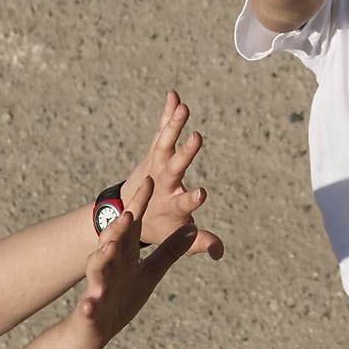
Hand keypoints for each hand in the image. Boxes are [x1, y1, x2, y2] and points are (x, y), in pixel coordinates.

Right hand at [70, 178, 198, 348]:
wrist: (91, 330)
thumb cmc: (121, 298)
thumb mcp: (151, 272)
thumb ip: (170, 251)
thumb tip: (193, 227)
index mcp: (123, 254)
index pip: (131, 226)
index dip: (139, 204)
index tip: (149, 181)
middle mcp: (108, 265)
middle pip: (112, 241)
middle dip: (119, 227)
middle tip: (130, 213)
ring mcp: (96, 287)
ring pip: (96, 268)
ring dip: (102, 257)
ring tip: (109, 247)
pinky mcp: (89, 310)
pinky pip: (87, 307)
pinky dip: (88, 305)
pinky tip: (89, 304)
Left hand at [120, 92, 223, 258]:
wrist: (129, 209)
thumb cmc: (160, 225)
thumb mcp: (176, 237)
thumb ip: (197, 242)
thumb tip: (220, 253)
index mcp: (171, 206)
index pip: (183, 203)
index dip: (191, 199)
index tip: (202, 194)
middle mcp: (163, 183)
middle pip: (174, 167)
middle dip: (184, 154)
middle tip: (196, 138)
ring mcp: (157, 165)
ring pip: (165, 144)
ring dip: (174, 126)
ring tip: (183, 107)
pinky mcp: (156, 151)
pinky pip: (162, 131)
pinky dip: (167, 115)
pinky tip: (174, 95)